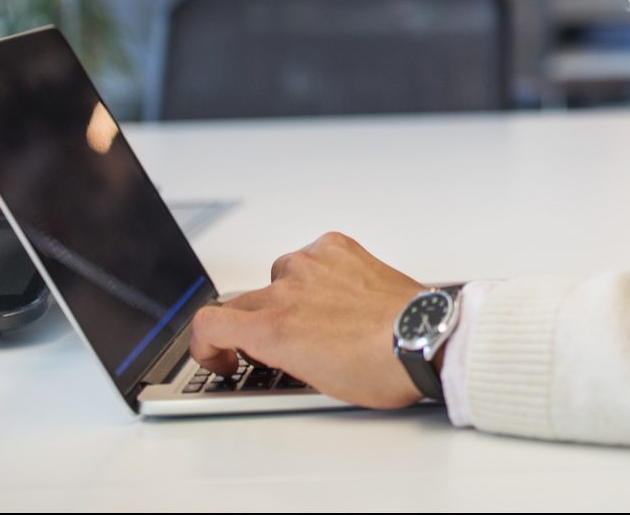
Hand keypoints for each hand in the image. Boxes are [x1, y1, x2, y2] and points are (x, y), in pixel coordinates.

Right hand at [188, 231, 427, 409]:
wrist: (423, 339)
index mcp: (272, 328)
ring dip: (287, 297)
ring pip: (278, 277)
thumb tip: (269, 350)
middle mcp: (286, 289)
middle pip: (241, 303)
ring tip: (319, 319)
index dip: (206, 345)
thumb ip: (277, 355)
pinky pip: (311, 256)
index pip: (208, 324)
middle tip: (276, 345)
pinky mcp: (337, 247)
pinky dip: (316, 273)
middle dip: (250, 327)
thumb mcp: (312, 381)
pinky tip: (337, 294)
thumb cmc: (378, 368)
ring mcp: (312, 263)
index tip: (222, 356)